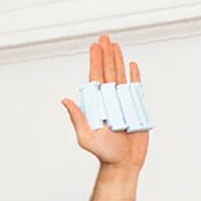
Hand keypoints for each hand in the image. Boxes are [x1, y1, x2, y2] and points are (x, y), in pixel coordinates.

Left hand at [61, 33, 147, 171]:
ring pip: (120, 75)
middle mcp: (108, 100)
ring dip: (118, 60)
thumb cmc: (104, 152)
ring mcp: (122, 102)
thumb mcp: (86, 136)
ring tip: (115, 45)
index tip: (94, 46)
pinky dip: (134, 75)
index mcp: (96, 105)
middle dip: (106, 54)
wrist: (123, 162)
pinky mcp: (135, 107)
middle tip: (104, 38)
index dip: (95, 61)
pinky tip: (131, 65)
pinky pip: (135, 87)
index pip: (95, 78)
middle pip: (107, 72)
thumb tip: (65, 100)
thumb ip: (77, 117)